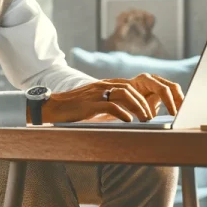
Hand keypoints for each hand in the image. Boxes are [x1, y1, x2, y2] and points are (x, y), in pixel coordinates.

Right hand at [39, 74, 183, 123]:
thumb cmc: (74, 110)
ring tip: (144, 119)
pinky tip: (128, 121)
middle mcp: (103, 86)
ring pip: (124, 93)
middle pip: (131, 88)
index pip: (131, 85)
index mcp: (106, 85)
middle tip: (152, 117)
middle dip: (145, 102)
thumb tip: (130, 115)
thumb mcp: (96, 105)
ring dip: (137, 107)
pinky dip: (122, 113)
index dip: (144, 96)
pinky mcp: (89, 104)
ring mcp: (96, 93)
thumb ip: (111, 106)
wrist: (52, 108)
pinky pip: (110, 105)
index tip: (154, 108)